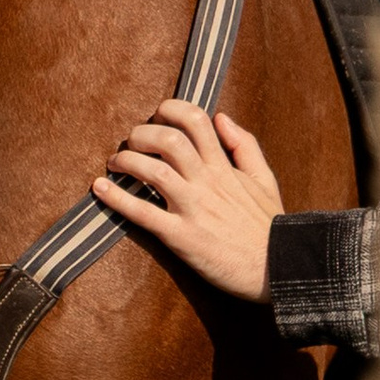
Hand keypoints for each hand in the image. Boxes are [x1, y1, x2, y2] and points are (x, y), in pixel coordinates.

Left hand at [92, 99, 284, 299]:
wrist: (279, 269)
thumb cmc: (270, 227)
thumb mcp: (265, 179)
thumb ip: (245, 146)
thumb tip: (222, 117)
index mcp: (225, 167)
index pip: (196, 120)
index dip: (170, 110)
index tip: (157, 116)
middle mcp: (207, 182)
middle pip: (168, 139)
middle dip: (141, 133)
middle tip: (131, 142)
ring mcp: (194, 209)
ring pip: (153, 170)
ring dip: (126, 161)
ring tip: (114, 163)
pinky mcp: (182, 237)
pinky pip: (144, 214)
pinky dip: (117, 199)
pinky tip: (99, 190)